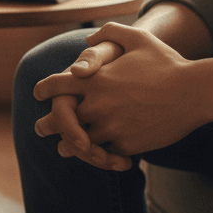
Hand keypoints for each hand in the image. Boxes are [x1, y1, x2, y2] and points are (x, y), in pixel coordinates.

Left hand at [33, 22, 206, 158]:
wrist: (193, 92)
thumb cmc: (166, 62)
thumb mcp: (137, 37)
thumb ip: (109, 34)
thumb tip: (88, 39)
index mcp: (97, 78)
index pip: (58, 85)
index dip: (44, 88)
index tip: (38, 93)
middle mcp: (99, 105)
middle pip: (61, 119)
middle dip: (48, 125)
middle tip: (40, 128)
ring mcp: (112, 127)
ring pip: (80, 142)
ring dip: (70, 145)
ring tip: (63, 148)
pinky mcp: (127, 146)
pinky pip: (105, 154)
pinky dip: (99, 155)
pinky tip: (97, 155)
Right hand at [34, 39, 132, 170]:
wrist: (151, 68)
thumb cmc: (124, 55)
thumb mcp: (112, 49)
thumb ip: (94, 56)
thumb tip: (77, 70)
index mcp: (74, 85)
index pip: (60, 107)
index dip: (64, 123)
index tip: (81, 138)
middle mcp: (77, 105)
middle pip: (68, 134)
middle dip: (80, 148)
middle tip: (99, 154)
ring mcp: (90, 121)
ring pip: (82, 148)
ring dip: (96, 159)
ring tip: (118, 162)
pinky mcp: (107, 133)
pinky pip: (100, 153)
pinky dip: (110, 161)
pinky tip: (126, 163)